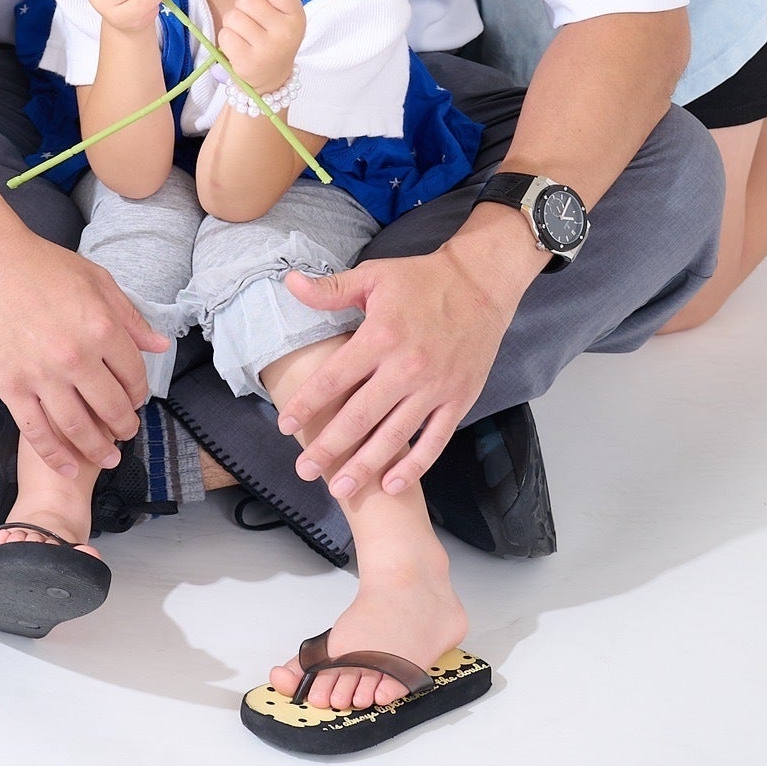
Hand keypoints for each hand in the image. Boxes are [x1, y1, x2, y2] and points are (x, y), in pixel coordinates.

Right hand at [0, 233, 170, 477]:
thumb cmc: (44, 266)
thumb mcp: (98, 281)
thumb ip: (130, 317)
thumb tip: (160, 345)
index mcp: (101, 328)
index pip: (133, 375)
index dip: (139, 392)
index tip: (136, 399)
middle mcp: (76, 357)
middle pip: (111, 407)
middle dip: (125, 425)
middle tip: (127, 431)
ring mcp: (41, 376)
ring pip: (78, 427)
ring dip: (98, 448)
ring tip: (109, 456)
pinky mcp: (10, 387)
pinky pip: (37, 432)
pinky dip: (55, 455)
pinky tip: (68, 468)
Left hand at [217, 0, 303, 93]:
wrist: (271, 79)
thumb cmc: (274, 38)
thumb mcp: (282, 15)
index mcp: (296, 16)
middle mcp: (285, 33)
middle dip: (242, 6)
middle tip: (251, 20)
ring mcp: (267, 49)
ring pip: (232, 16)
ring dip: (232, 23)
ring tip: (244, 35)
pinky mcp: (247, 62)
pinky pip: (225, 35)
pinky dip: (226, 39)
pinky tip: (238, 47)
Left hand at [277, 227, 534, 497]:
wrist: (480, 284)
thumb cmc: (422, 280)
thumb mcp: (374, 275)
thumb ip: (331, 289)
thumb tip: (290, 284)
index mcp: (381, 336)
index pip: (334, 378)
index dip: (307, 404)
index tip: (286, 425)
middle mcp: (406, 367)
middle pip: (360, 417)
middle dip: (329, 447)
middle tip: (305, 470)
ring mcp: (435, 387)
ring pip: (394, 437)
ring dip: (365, 466)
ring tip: (340, 490)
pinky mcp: (459, 400)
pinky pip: (434, 441)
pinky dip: (414, 466)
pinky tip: (391, 484)